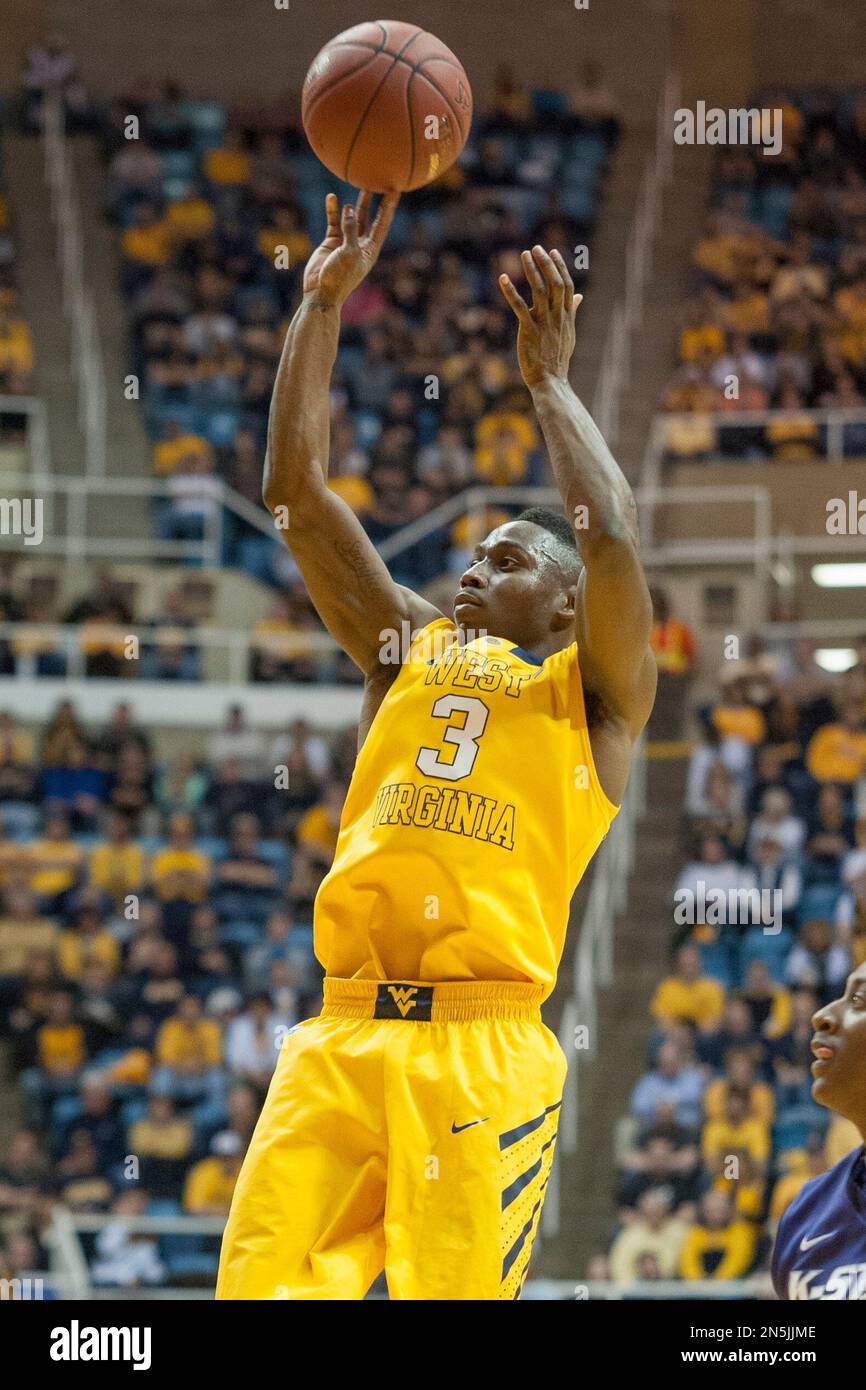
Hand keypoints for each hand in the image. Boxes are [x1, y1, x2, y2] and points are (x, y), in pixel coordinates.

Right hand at [303, 190, 399, 305]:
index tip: (396, 189)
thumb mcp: (349, 252)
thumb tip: (350, 208)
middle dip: (375, 200)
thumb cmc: (339, 277)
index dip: (389, 206)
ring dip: (356, 203)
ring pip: (352, 217)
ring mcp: (346, 242)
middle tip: (379, 181)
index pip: (382, 223)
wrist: (321, 293)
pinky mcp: (331, 242)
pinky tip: (332, 198)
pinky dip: (333, 210)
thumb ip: (351, 229)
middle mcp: (360, 244)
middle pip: (370, 218)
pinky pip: (334, 222)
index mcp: (371, 249)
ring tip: (360, 182)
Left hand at [498, 245, 581, 388]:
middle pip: (554, 283)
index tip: (553, 252)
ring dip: (532, 270)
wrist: (551, 382)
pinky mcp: (529, 330)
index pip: (566, 285)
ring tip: (525, 254)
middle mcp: (557, 316)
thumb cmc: (557, 360)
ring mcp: (544, 322)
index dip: (559, 267)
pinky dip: (510, 291)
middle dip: (546, 263)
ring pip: (539, 290)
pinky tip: (503, 278)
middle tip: (537, 248)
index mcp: (566, 316)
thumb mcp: (569, 333)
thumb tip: (578, 296)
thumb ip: (572, 312)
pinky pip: (519, 306)